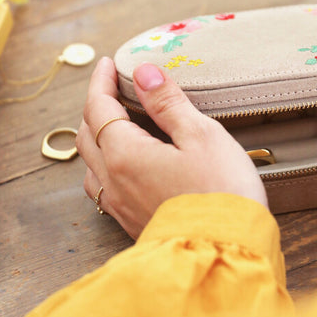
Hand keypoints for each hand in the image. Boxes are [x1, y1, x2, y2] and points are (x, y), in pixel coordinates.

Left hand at [76, 57, 267, 238]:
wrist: (227, 252)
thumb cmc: (221, 191)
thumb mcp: (201, 136)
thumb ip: (169, 103)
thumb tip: (144, 73)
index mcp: (125, 154)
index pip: (99, 107)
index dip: (101, 82)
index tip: (108, 64)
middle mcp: (113, 181)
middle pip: (88, 134)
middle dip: (97, 105)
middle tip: (113, 89)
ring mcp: (120, 205)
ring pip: (92, 163)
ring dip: (97, 136)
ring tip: (117, 123)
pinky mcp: (132, 222)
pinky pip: (104, 187)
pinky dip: (106, 163)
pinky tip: (127, 164)